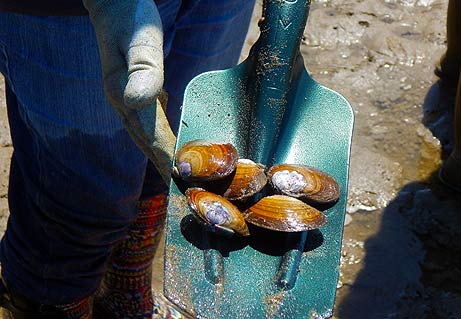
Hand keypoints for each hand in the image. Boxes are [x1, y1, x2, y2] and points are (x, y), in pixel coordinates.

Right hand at [84, 0, 175, 182]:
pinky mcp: (135, 94)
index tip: (180, 179)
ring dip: (163, 156)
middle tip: (182, 190)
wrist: (114, 4)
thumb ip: (142, 69)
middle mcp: (123, 102)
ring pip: (147, 135)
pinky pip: (151, 123)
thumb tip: (139, 102)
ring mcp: (127, 99)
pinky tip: (174, 146)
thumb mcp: (139, 38)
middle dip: (164, 166)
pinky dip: (164, 138)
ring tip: (179, 177)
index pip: (149, 133)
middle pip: (146, 141)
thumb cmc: (130, 17)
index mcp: (123, 92)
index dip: (165, 156)